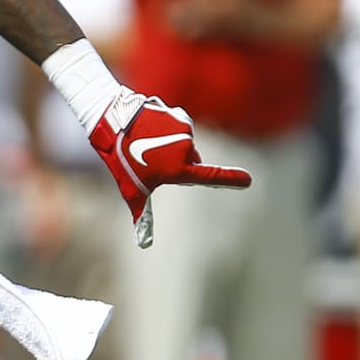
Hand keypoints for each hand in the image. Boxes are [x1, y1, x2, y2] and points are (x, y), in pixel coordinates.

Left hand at [88, 88, 252, 247]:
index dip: (230, 179)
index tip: (248, 180)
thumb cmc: (122, 160)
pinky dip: (166, 129)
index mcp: (179, 168)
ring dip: (169, 145)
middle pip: (191, 161)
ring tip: (145, 143)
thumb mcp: (131, 190)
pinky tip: (148, 129)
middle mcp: (186, 148)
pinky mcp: (179, 115)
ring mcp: (183, 129)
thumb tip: (144, 244)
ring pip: (183, 144)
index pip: (210, 176)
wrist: (111, 121)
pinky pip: (177, 128)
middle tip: (149, 160)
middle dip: (176, 163)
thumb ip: (142, 217)